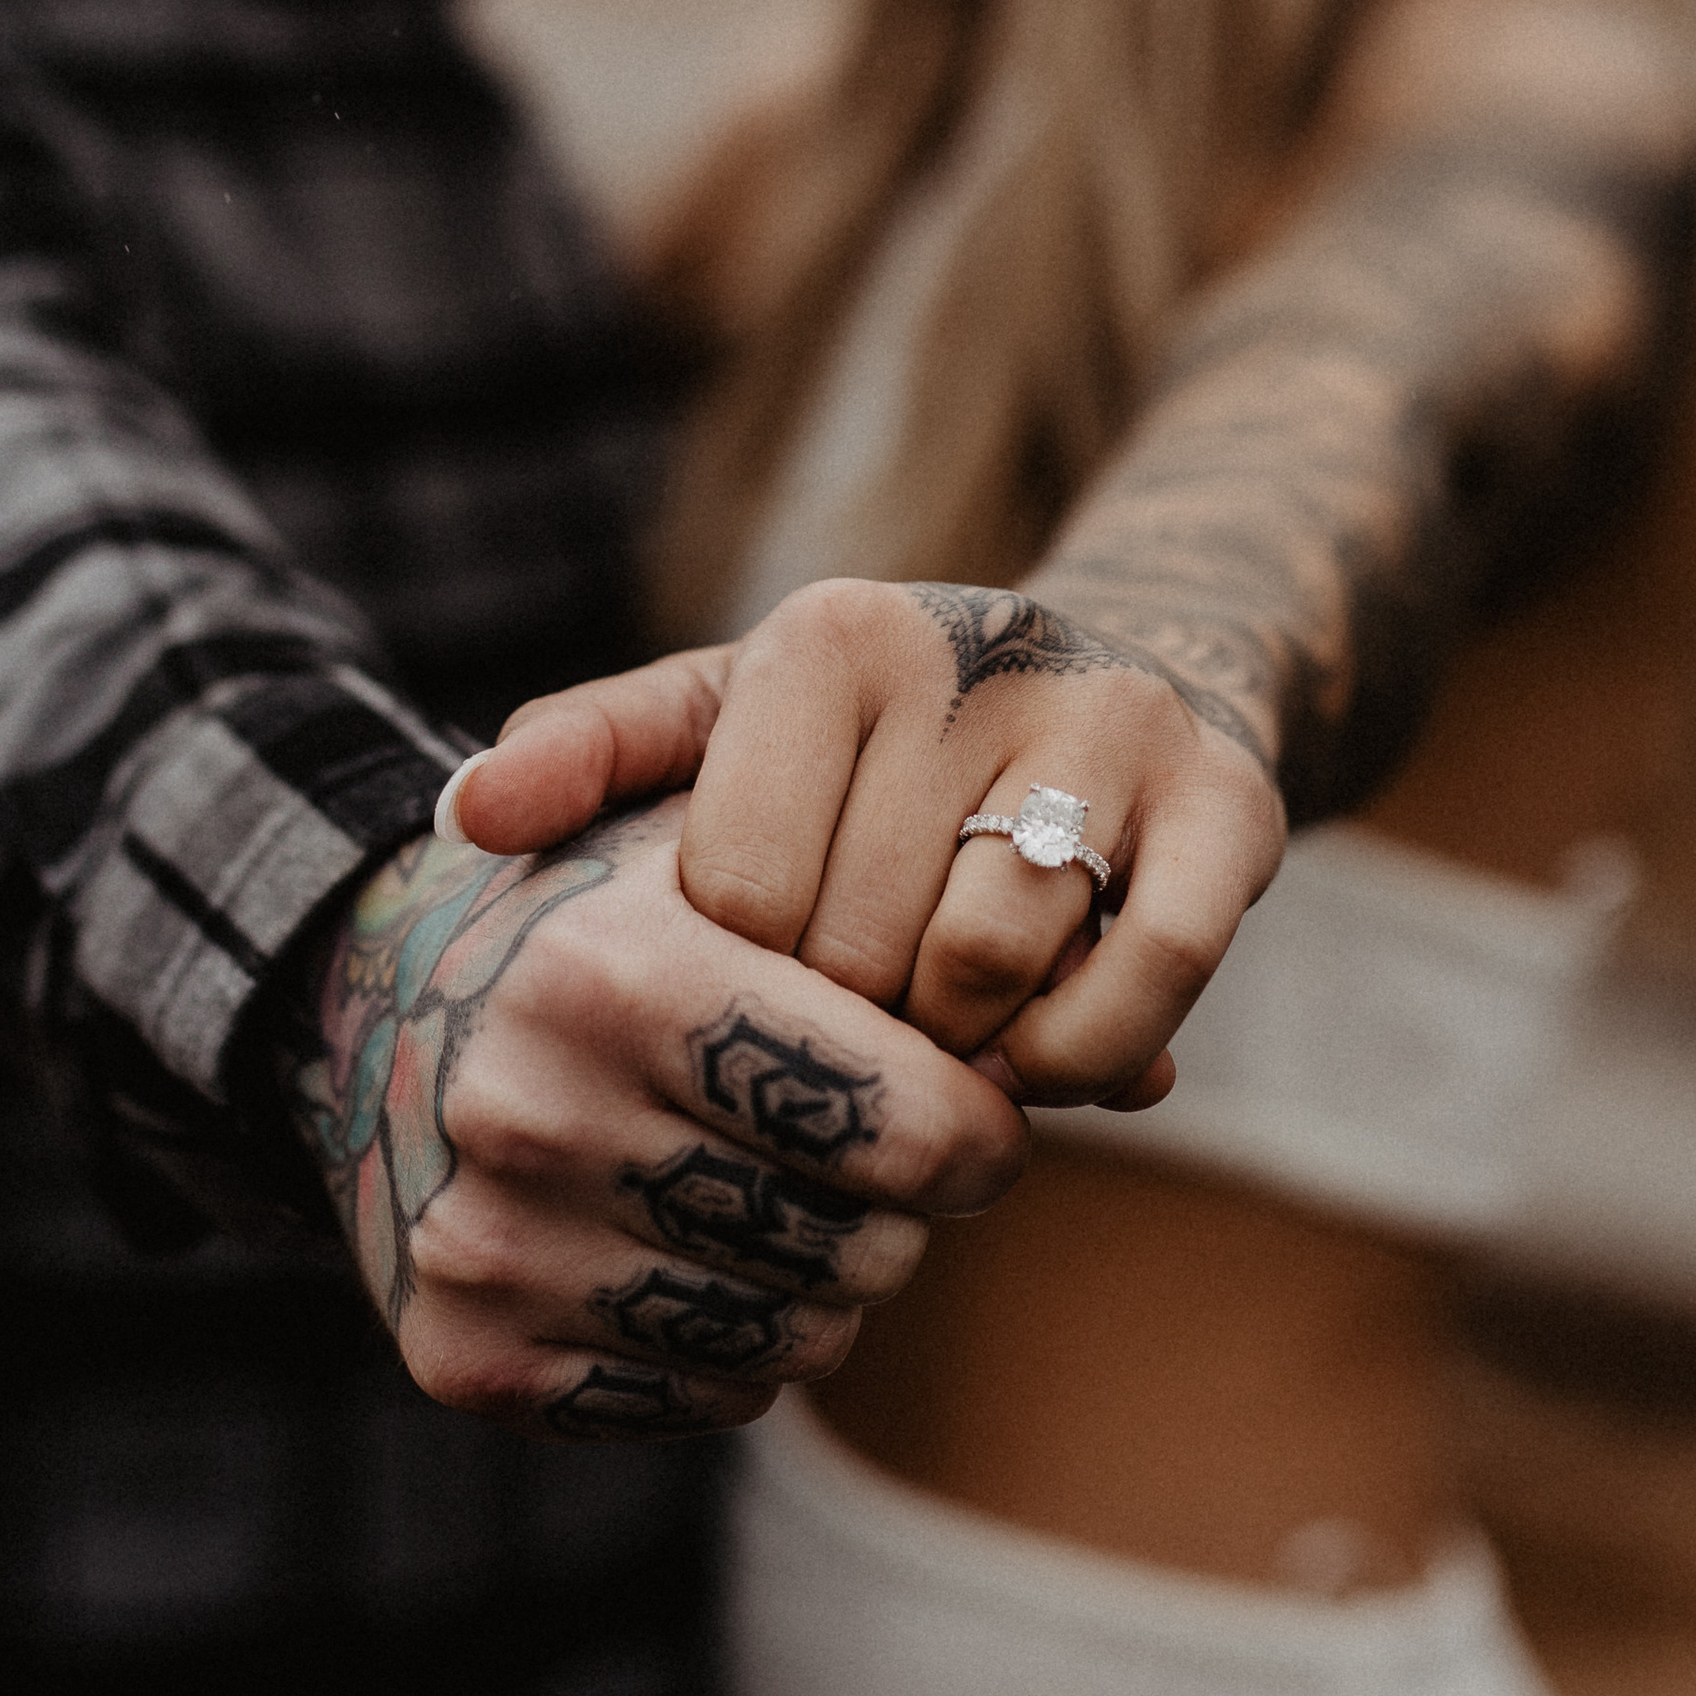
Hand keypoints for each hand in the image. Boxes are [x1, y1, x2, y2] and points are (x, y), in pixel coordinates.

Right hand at [278, 795, 1028, 1436]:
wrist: (374, 1000)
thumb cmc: (620, 916)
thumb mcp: (751, 865)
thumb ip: (951, 938)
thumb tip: (1157, 1078)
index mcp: (608, 967)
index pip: (901, 1116)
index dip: (975, 1124)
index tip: (970, 1105)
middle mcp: (532, 1108)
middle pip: (864, 1241)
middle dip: (902, 1204)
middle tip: (861, 1153)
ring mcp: (492, 1245)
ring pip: (799, 1335)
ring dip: (832, 1278)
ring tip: (775, 1191)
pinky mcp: (468, 1357)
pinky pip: (705, 1395)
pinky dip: (740, 1345)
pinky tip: (692, 1251)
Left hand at [447, 580, 1284, 1106]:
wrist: (1120, 683)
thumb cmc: (880, 743)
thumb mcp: (732, 719)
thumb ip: (598, 754)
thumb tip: (465, 813)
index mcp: (830, 635)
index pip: (737, 891)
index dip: (741, 985)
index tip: (758, 986)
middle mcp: (975, 651)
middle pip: (861, 945)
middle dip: (848, 1029)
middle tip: (856, 1033)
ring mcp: (1113, 724)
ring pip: (991, 963)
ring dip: (963, 1050)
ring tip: (944, 1037)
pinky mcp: (1230, 805)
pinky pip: (1144, 982)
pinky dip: (1085, 1059)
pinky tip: (1048, 1060)